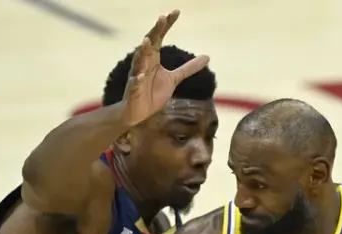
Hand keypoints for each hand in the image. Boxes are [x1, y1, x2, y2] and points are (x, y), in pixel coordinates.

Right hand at [122, 10, 209, 126]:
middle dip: (155, 31)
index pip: (160, 37)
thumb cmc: (153, 93)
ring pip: (139, 61)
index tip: (176, 11)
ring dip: (142, 51)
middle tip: (162, 17)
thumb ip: (188, 68)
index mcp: (153, 59)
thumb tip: (207, 57)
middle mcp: (144, 64)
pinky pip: (134, 83)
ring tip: (147, 40)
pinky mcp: (133, 90)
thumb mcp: (174, 79)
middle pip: (149, 44)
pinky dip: (137, 79)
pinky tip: (140, 75)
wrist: (138, 113)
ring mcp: (137, 76)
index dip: (167, 25)